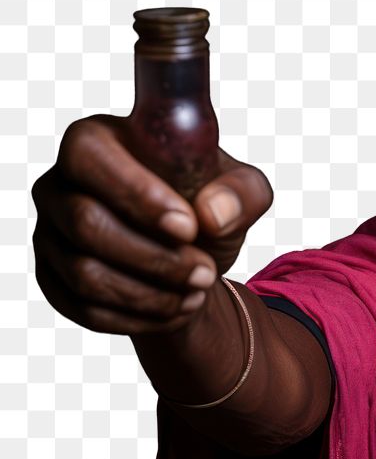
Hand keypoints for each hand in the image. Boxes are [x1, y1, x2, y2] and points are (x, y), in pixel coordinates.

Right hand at [31, 113, 272, 335]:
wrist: (193, 255)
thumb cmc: (209, 207)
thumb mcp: (242, 192)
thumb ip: (241, 192)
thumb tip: (213, 213)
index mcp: (98, 140)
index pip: (90, 156)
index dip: (135, 194)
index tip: (188, 227)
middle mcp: (60, 184)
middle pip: (85, 223)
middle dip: (155, 258)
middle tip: (205, 272)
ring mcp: (50, 233)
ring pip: (84, 273)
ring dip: (151, 293)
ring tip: (198, 290)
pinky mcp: (52, 278)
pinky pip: (83, 309)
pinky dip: (138, 317)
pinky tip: (176, 309)